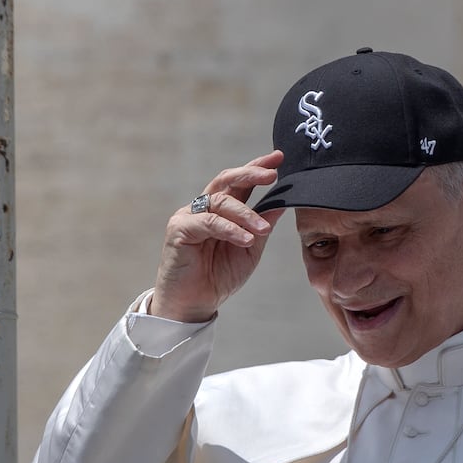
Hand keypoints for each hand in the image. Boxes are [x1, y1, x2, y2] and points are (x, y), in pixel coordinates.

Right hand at [149, 151, 284, 321]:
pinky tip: (246, 239)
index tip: (278, 158)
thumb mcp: (250, 249)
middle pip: (227, 180)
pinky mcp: (179, 229)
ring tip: (263, 230)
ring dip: (246, 214)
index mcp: (221, 211)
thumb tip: (283, 201)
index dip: (257, 168)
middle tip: (272, 174)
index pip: (240, 183)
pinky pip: (209, 222)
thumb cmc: (218, 277)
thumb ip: (263, 224)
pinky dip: (230, 229)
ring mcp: (189, 216)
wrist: (195, 304)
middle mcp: (204, 208)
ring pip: (221, 202)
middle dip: (251, 173)